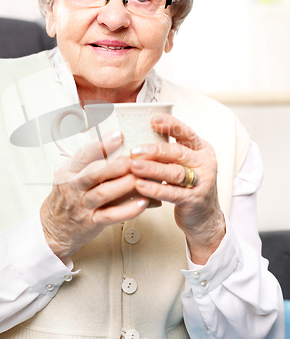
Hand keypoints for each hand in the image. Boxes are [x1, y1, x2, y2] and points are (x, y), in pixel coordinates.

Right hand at [40, 131, 148, 263]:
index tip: (117, 136)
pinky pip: (111, 216)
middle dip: (118, 164)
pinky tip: (142, 202)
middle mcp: (72, 188)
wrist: (54, 229)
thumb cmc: (67, 199)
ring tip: (142, 177)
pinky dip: (128, 209)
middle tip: (136, 159)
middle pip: (95, 172)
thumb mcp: (70, 176)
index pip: (82, 155)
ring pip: (104, 193)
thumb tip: (114, 142)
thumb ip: (88, 162)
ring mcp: (81, 206)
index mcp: (67, 173)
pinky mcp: (91, 223)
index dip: (100, 145)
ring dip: (125, 184)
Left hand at [130, 115, 225, 263]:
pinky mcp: (195, 200)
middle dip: (154, 151)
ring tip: (134, 166)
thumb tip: (140, 139)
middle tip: (134, 151)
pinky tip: (140, 186)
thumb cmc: (189, 187)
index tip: (152, 120)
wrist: (205, 218)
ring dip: (152, 169)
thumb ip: (170, 153)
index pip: (186, 132)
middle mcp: (204, 163)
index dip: (170, 124)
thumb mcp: (185, 165)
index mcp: (202, 150)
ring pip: (175, 172)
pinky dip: (155, 189)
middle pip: (178, 153)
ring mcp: (202, 182)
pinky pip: (172, 193)